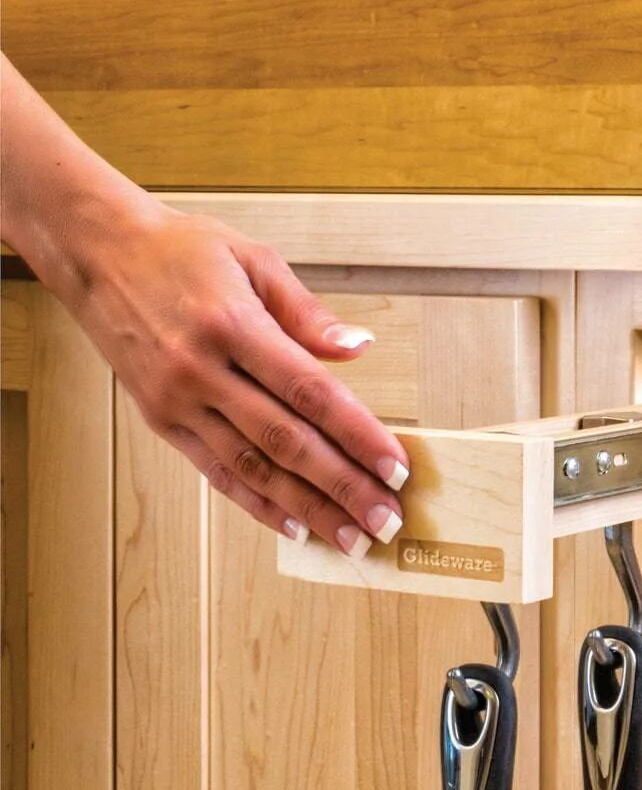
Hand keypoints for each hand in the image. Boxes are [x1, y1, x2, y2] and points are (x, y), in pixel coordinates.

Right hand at [68, 198, 408, 552]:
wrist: (98, 255)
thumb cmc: (180, 252)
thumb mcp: (252, 258)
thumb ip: (307, 312)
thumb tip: (359, 347)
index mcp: (233, 324)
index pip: (309, 391)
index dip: (356, 434)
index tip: (394, 466)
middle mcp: (202, 370)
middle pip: (286, 441)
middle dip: (342, 486)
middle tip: (385, 520)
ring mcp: (179, 402)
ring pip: (253, 467)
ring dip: (307, 508)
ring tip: (350, 537)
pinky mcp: (162, 422)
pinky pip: (217, 472)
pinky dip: (258, 503)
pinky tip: (295, 526)